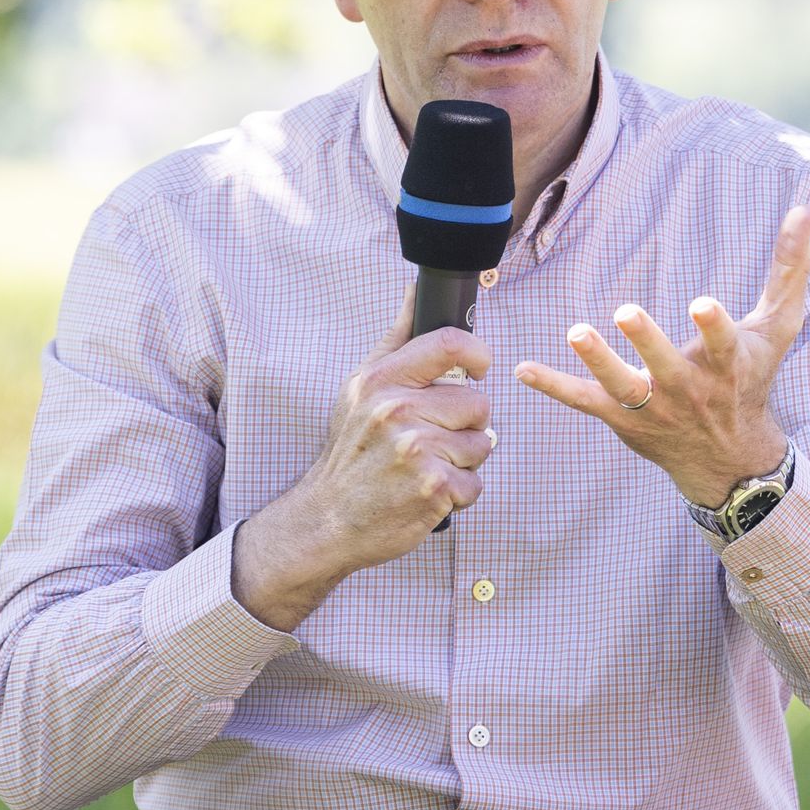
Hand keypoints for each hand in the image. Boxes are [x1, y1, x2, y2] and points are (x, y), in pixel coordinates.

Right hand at [232, 312, 493, 630]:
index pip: (450, 344)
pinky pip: (476, 482)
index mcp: (381, 381)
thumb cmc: (350, 452)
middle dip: (465, 424)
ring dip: (464, 460)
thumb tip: (416, 290)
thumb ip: (396, 340)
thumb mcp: (360, 390)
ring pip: (483, 443)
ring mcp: (416, 451)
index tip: (479, 369)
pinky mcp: (434, 489)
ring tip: (427, 466)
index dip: (478, 354)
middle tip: (431, 439)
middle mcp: (397, 412)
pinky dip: (459, 492)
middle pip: (478, 402)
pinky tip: (428, 492)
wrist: (327, 519)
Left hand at [514, 205, 809, 513]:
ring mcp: (654, 408)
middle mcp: (691, 390)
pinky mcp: (623, 420)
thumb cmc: (752, 380)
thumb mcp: (777, 329)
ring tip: (576, 332)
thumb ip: (790, 268)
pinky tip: (522, 369)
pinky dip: (554, 387)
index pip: (724, 345)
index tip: (703, 304)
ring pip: (623, 388)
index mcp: (728, 367)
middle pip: (668, 368)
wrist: (729, 459)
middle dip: (648, 343)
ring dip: (599, 362)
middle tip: (626, 312)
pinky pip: (585, 403)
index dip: (714, 327)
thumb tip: (803, 208)